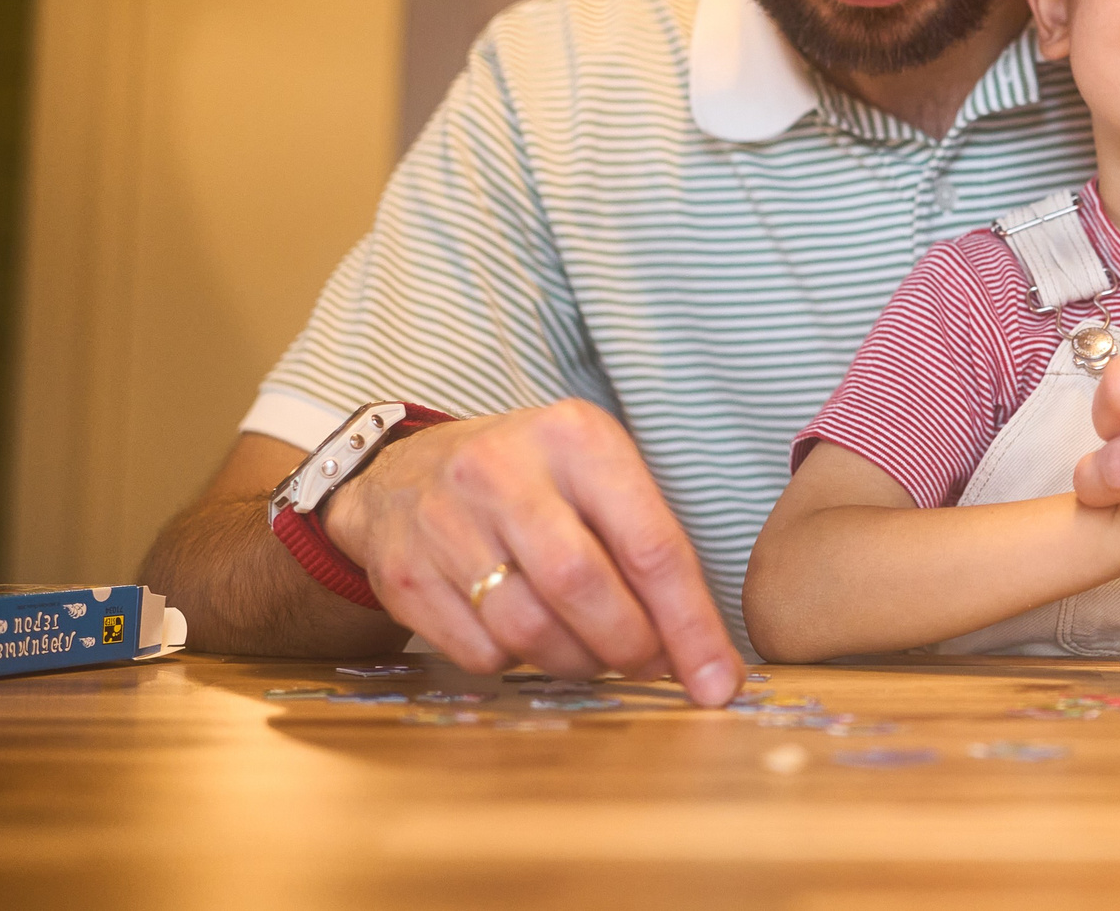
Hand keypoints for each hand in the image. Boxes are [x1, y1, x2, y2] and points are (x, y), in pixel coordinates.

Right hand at [319, 399, 743, 701]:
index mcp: (574, 437)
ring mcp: (444, 521)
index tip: (718, 681)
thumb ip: (646, 544)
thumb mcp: (593, 475)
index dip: (690, 624)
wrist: (401, 473)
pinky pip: (480, 652)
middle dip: (629, 645)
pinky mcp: (404, 573)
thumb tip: (700, 650)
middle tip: (647, 663)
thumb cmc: (529, 480)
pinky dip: (516, 662)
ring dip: (576, 661)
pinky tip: (525, 633)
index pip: (650, 544)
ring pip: (529, 630)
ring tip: (590, 649)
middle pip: (583, 587)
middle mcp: (504, 470)